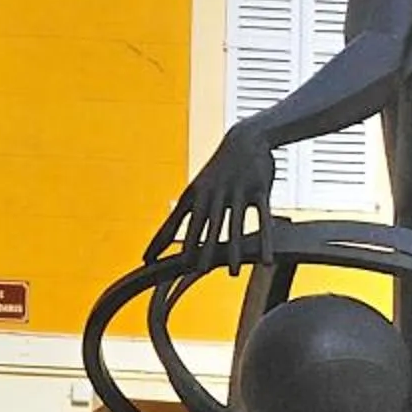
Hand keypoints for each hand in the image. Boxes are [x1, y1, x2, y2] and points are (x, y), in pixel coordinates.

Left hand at [148, 122, 277, 270]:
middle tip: (193, 271)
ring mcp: (236, 191)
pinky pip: (263, 219)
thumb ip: (190, 207)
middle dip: (199, 248)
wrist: (245, 138)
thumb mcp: (201, 185)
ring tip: (234, 273)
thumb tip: (172, 231)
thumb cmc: (219, 168)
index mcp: (195, 193)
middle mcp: (213, 193)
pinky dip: (265, 240)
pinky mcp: (259, 190)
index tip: (146, 260)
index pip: (173, 221)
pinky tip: (266, 259)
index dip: (160, 241)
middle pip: (204, 226)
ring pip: (234, 226)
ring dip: (236, 251)